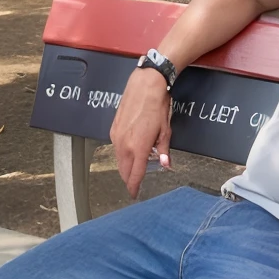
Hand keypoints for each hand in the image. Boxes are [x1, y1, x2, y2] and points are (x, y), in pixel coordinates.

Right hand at [111, 66, 173, 196]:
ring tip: (136, 165)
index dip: (134, 187)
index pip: (134, 175)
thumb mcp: (165, 130)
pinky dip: (122, 153)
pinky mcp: (113, 128)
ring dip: (126, 165)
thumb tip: (165, 163)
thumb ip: (163, 149)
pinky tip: (131, 150)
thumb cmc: (157, 105)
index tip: (135, 194)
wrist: (145, 85)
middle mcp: (124, 144)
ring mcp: (116, 136)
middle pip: (123, 170)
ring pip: (118, 159)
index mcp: (139, 147)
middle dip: (129, 178)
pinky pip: (116, 147)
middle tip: (136, 182)